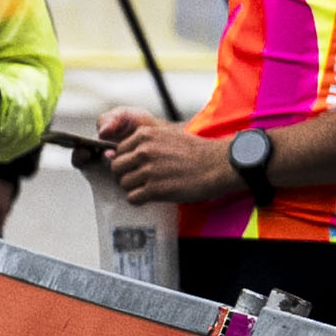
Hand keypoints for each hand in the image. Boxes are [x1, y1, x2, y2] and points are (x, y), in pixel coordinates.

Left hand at [85, 114, 232, 207]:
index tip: (136, 168)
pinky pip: (132, 197)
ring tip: (148, 188)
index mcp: (145, 135)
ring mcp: (148, 170)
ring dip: (133, 188)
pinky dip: (139, 200)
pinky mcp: (155, 189)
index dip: (127, 162)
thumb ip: (146, 142)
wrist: (219, 165)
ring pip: (123, 183)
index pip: (119, 151)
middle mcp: (144, 151)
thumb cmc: (197, 152)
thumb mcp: (168, 135)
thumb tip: (121, 153)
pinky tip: (151, 197)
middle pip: (116, 167)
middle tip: (139, 180)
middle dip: (125, 175)